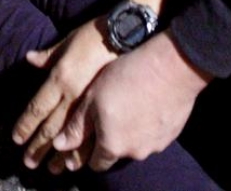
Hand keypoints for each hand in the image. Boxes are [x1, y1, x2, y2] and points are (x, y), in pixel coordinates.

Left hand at [11, 17, 115, 169]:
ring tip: (52, 169)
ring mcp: (95, 111)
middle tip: (29, 163)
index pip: (38, 107)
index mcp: (62, 78)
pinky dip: (87, 154)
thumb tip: (29, 58)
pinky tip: (82, 162)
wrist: (137, 40)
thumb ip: (51, 54)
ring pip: (74, 141)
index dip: (26, 125)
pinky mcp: (113, 117)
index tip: (17, 139)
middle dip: (39, 148)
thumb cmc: (102, 36)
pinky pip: (98, 143)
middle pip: (53, 129)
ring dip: (61, 157)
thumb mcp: (71, 39)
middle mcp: (74, 97)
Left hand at [53, 31, 211, 171]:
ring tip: (126, 102)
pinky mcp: (171, 133)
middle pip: (116, 152)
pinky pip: (153, 133)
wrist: (171, 68)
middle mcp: (135, 152)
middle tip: (107, 113)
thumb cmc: (127, 78)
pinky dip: (146, 122)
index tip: (83, 142)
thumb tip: (59, 146)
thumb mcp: (92, 98)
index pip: (96, 164)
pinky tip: (144, 102)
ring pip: (135, 141)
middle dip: (108, 138)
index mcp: (112, 146)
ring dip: (129, 129)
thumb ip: (77, 126)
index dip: (86, 153)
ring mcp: (156, 144)